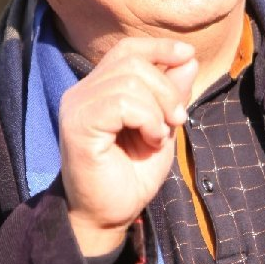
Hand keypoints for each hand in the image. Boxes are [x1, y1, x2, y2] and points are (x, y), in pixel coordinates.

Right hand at [59, 37, 197, 255]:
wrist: (108, 216)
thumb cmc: (131, 176)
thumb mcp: (163, 128)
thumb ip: (172, 94)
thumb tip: (187, 58)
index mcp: (100, 89)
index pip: (127, 49)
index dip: (159, 47)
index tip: (188, 55)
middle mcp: (82, 92)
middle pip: (132, 60)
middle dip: (166, 87)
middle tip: (177, 120)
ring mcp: (77, 106)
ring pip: (130, 80)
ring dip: (158, 108)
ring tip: (159, 136)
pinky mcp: (78, 124)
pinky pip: (122, 102)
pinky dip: (147, 119)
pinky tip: (150, 140)